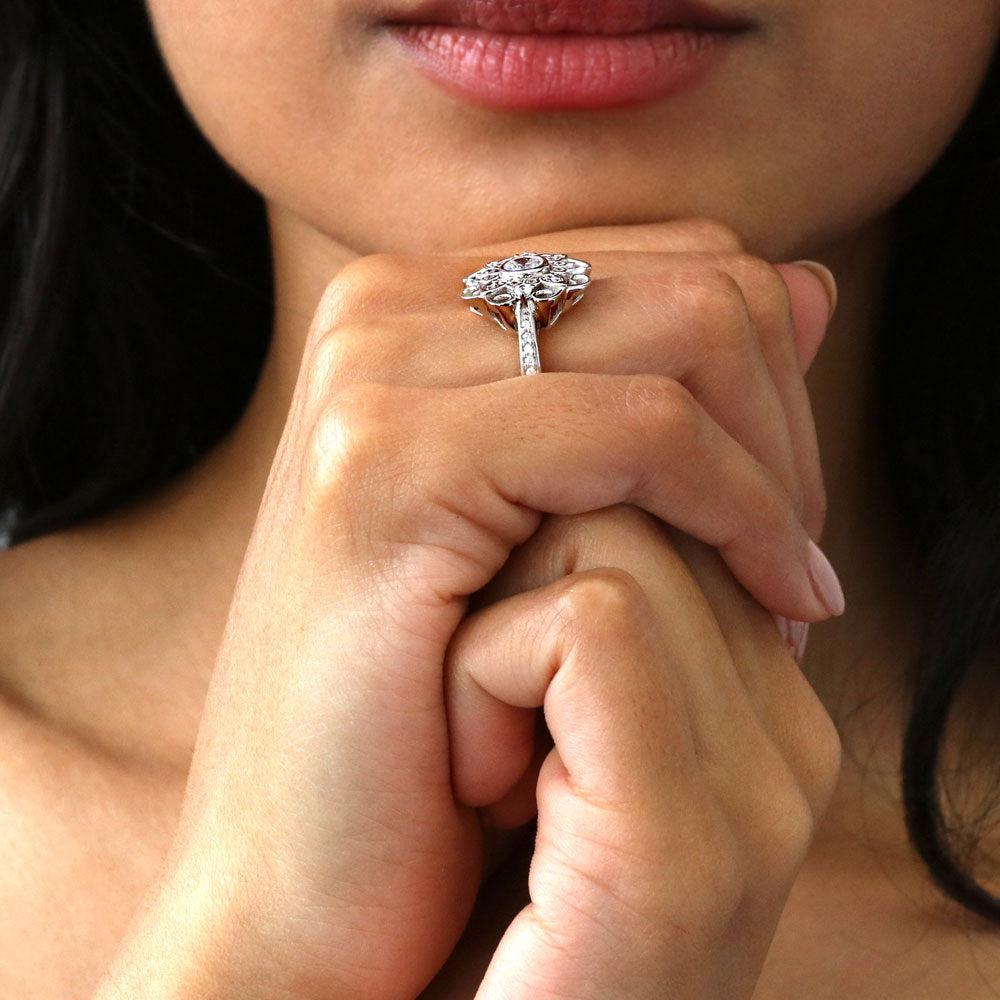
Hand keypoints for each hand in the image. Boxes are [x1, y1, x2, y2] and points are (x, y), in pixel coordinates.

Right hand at [95, 221, 839, 999]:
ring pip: (692, 332)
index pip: (676, 261)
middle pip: (700, 279)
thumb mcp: (568, 524)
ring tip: (771, 593)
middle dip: (786, 426)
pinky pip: (643, 431)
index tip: (782, 517)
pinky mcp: (385, 462)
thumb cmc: (434, 709)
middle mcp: (386, 308)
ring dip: (772, 474)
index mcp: (421, 305)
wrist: (302, 864)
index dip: (767, 384)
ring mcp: (375, 372)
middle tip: (788, 565)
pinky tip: (768, 605)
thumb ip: (675, 389)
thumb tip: (809, 282)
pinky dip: (738, 512)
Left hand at [446, 508, 841, 998]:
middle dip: (526, 581)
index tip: (499, 641)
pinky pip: (590, 626)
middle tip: (481, 718)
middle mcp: (785, 741)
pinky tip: (473, 783)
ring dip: (494, 633)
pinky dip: (484, 682)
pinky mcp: (687, 843)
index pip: (679, 510)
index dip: (560, 538)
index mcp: (759, 708)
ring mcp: (757, 795)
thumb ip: (600, 603)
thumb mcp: (548, 710)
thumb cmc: (426, 857)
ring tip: (480, 762)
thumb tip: (593, 492)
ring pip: (615, 545)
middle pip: (647, 509)